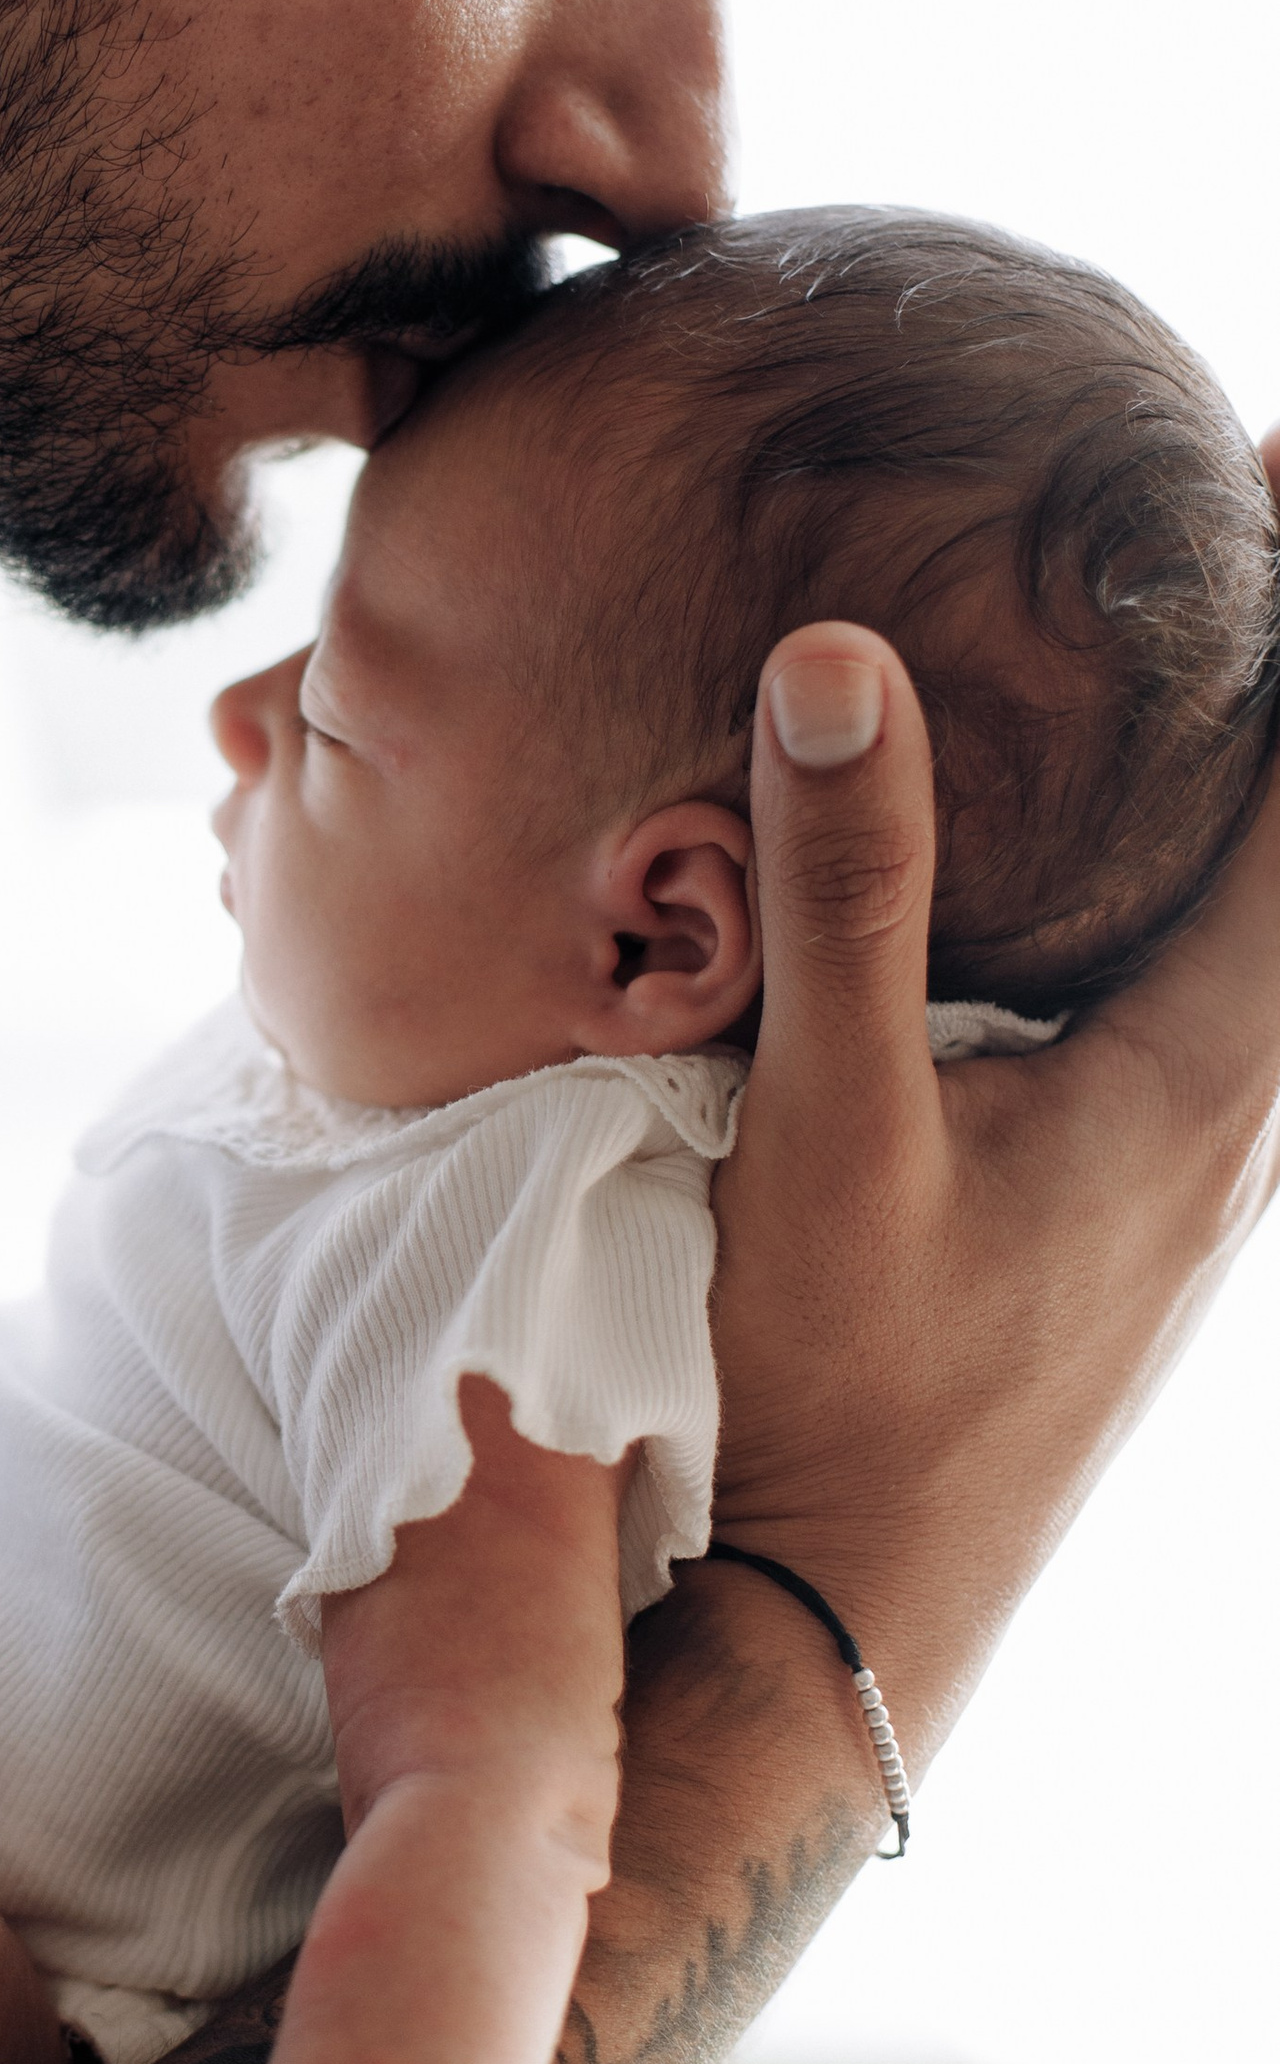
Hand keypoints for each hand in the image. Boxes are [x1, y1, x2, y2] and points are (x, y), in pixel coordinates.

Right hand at [713, 580, 1279, 1755]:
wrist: (857, 1610)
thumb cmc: (845, 1387)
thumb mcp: (828, 1131)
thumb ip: (843, 895)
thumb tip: (834, 655)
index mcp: (1211, 1073)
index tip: (1277, 453)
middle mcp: (1247, 1112)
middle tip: (1240, 502)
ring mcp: (1209, 1167)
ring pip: (1271, 928)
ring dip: (1253, 780)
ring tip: (1197, 639)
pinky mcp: (1150, 1201)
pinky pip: (1217, 990)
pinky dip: (1200, 873)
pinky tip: (1109, 851)